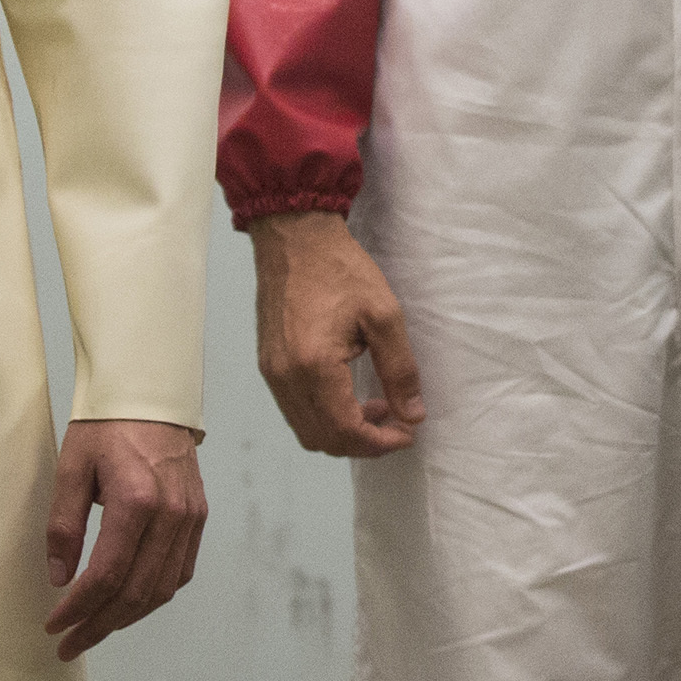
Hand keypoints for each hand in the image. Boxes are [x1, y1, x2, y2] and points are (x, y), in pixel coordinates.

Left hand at [43, 418, 207, 661]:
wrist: (150, 394)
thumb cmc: (106, 426)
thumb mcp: (71, 468)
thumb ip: (64, 526)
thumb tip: (60, 578)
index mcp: (136, 499)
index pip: (107, 575)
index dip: (78, 608)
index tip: (54, 625)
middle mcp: (171, 513)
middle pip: (137, 593)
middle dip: (100, 625)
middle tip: (70, 644)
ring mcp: (190, 516)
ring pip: (161, 589)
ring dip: (126, 617)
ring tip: (94, 629)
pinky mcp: (198, 516)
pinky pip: (179, 571)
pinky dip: (153, 594)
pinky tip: (128, 602)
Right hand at [250, 211, 423, 457]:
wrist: (294, 236)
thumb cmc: (340, 268)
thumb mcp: (384, 314)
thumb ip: (400, 369)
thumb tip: (413, 415)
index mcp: (314, 365)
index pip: (346, 430)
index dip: (380, 443)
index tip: (407, 433)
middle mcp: (285, 377)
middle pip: (322, 440)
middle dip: (363, 444)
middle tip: (396, 426)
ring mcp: (271, 373)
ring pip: (306, 429)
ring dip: (342, 431)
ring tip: (377, 409)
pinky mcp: (268, 365)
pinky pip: (295, 409)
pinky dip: (324, 415)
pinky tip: (349, 394)